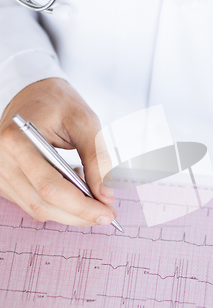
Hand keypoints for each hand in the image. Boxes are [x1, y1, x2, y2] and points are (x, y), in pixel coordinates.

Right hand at [0, 78, 115, 226]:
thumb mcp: (85, 122)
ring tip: (92, 192)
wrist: (34, 93)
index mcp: (17, 141)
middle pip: (43, 203)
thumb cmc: (59, 103)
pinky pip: (33, 203)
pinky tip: (75, 187)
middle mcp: (1, 159)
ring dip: (71, 210)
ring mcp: (0, 172)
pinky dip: (59, 203)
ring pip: (38, 208)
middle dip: (80, 214)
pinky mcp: (5, 180)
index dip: (81, 206)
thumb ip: (97, 158)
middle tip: (107, 213)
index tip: (108, 213)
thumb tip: (106, 195)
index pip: (50, 187)